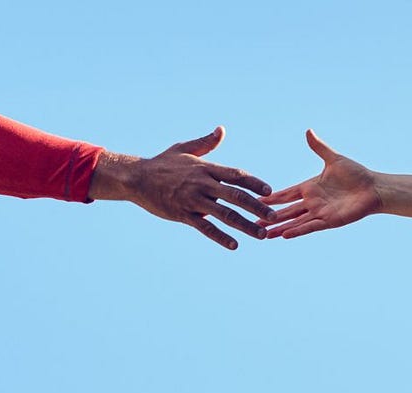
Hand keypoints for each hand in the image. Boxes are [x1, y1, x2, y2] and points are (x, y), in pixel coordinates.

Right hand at [88, 127, 274, 249]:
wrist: (137, 178)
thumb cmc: (162, 163)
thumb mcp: (184, 149)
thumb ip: (206, 143)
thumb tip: (222, 129)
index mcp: (205, 168)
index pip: (236, 175)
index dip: (254, 183)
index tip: (270, 191)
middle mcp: (202, 183)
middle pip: (236, 195)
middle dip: (257, 207)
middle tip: (274, 217)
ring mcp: (193, 200)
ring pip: (225, 214)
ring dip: (245, 225)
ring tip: (261, 234)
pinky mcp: (182, 214)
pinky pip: (205, 227)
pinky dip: (220, 237)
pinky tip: (234, 245)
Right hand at [258, 130, 383, 238]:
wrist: (373, 188)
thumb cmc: (356, 174)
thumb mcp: (334, 159)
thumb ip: (319, 148)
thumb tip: (308, 131)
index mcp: (310, 187)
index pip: (286, 194)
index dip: (271, 198)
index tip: (254, 200)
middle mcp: (312, 202)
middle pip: (286, 211)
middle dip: (269, 217)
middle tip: (252, 222)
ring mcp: (319, 213)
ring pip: (294, 222)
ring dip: (279, 227)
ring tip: (264, 234)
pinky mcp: (329, 221)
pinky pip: (310, 227)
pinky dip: (297, 230)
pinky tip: (284, 234)